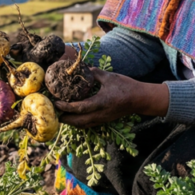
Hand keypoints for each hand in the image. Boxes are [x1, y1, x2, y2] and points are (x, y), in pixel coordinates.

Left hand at [53, 67, 168, 127]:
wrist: (140, 99)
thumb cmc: (126, 86)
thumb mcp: (109, 77)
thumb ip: (94, 73)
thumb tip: (82, 69)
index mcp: (100, 102)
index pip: (78, 108)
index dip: (65, 107)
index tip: (56, 102)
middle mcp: (100, 114)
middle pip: (78, 122)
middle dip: (65, 118)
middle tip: (54, 111)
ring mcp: (102, 119)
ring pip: (83, 125)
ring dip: (71, 122)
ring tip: (61, 115)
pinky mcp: (104, 120)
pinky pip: (88, 125)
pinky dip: (78, 122)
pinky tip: (74, 117)